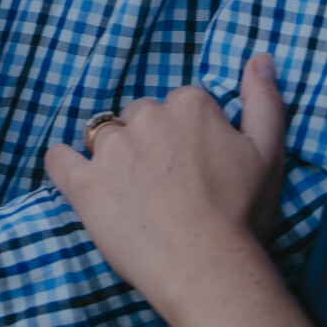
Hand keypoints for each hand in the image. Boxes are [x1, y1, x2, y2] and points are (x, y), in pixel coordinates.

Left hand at [45, 56, 285, 324]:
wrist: (208, 268)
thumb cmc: (242, 215)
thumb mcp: (268, 152)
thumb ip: (263, 99)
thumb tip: (259, 58)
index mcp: (190, 105)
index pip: (180, 105)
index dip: (188, 136)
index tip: (196, 166)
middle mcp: (147, 116)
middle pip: (139, 117)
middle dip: (148, 143)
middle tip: (166, 185)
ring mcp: (111, 149)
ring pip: (103, 136)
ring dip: (112, 156)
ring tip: (131, 194)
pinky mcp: (83, 183)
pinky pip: (58, 159)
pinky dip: (63, 163)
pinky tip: (76, 176)